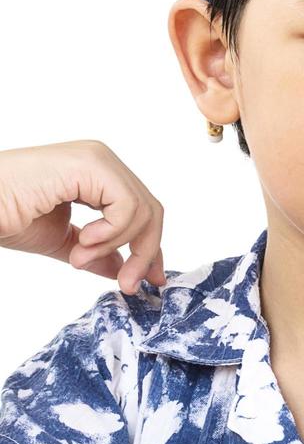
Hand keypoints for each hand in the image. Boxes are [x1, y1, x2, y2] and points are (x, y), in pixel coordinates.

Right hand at [0, 141, 165, 293]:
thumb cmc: (5, 216)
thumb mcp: (62, 241)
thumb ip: (96, 253)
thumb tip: (121, 270)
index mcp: (95, 175)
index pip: (141, 211)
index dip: (150, 247)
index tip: (150, 278)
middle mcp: (101, 161)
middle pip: (149, 210)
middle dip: (144, 252)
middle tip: (127, 284)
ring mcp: (97, 159)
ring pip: (142, 210)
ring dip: (115, 244)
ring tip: (79, 256)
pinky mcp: (91, 164)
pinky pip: (127, 205)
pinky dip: (111, 232)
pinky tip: (83, 240)